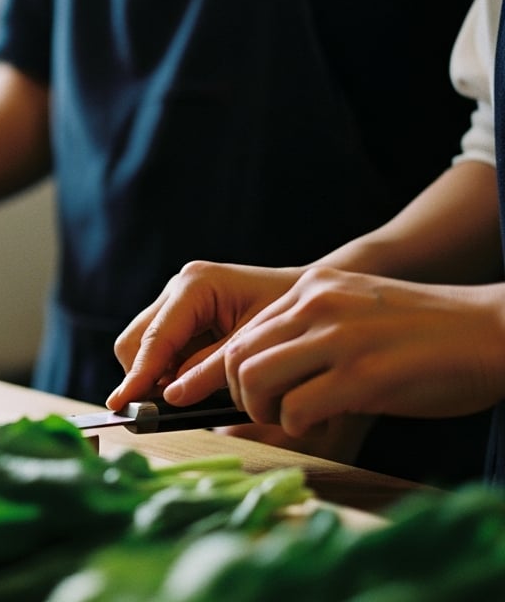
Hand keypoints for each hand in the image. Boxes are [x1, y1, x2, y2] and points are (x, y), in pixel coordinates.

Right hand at [108, 262, 301, 408]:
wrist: (311, 301)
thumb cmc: (293, 318)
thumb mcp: (254, 346)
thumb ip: (211, 370)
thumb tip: (170, 397)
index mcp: (196, 285)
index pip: (155, 338)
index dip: (138, 376)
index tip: (121, 405)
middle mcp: (177, 288)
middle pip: (135, 341)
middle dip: (143, 376)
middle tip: (162, 411)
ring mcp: (175, 302)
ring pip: (140, 348)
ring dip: (156, 377)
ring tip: (191, 396)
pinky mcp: (178, 318)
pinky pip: (158, 352)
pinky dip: (168, 373)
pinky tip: (195, 384)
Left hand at [169, 267, 504, 435]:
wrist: (496, 332)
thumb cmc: (429, 336)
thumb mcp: (357, 314)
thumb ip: (310, 333)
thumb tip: (259, 376)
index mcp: (313, 286)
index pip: (242, 332)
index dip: (235, 373)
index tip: (251, 396)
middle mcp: (317, 303)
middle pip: (236, 356)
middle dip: (242, 395)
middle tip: (271, 413)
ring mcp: (339, 336)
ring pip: (253, 379)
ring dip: (263, 412)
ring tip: (292, 420)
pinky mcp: (363, 374)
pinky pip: (294, 409)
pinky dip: (295, 427)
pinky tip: (319, 427)